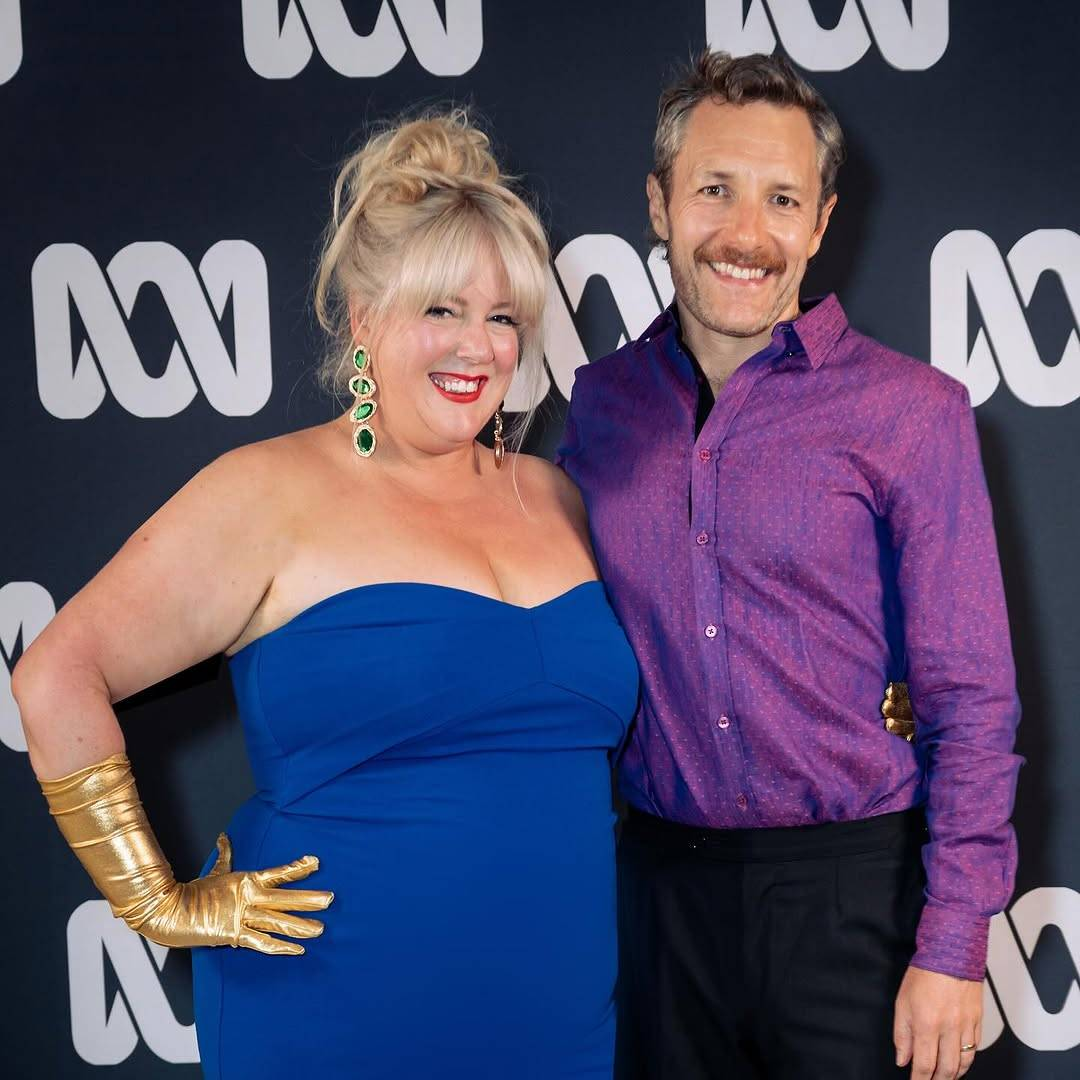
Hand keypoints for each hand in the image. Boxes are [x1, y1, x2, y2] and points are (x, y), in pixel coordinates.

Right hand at [135, 833, 333, 954]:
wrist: (170, 910)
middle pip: (285, 898)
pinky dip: (280, 947)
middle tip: (330, 899)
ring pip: (277, 921)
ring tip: (320, 929)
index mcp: (247, 880)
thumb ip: (225, 854)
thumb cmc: (195, 890)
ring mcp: (242, 917)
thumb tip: (224, 836)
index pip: (278, 873)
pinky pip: (261, 942)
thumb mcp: (215, 870)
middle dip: (309, 899)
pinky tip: (297, 950)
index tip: (316, 862)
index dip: (298, 868)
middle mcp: (249, 897)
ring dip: (300, 926)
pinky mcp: (234, 935)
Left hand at [894, 965, 981, 1078]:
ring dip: (954, 1075)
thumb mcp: (902, 1001)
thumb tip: (902, 1059)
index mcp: (926, 1023)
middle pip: (946, 1069)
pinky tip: (960, 1062)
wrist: (951, 953)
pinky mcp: (978, 1021)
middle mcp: (948, 1028)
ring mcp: (965, 1026)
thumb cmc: (925, 972)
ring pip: (963, 1063)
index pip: (924, 1064)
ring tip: (945, 1078)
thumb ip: (901, 1034)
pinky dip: (967, 1060)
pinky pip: (974, 1049)